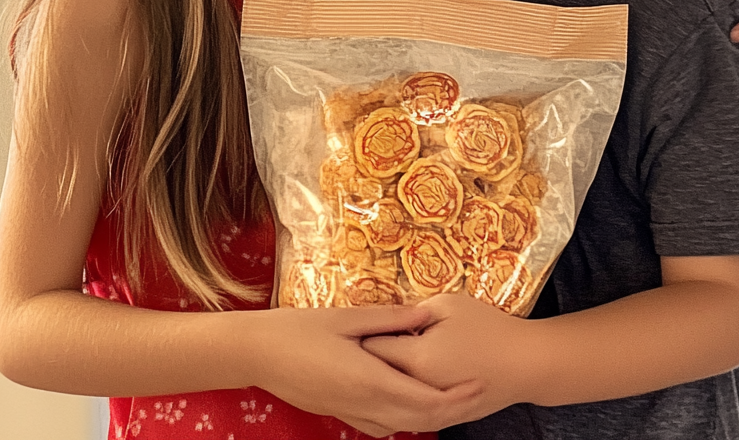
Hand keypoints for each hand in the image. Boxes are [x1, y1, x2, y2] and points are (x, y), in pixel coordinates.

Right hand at [243, 303, 484, 435]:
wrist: (259, 354)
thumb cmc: (300, 329)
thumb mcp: (347, 317)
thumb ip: (389, 320)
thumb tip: (425, 315)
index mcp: (369, 379)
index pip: (425, 400)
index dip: (456, 396)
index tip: (479, 382)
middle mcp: (364, 405)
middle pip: (419, 418)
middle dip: (451, 409)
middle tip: (475, 391)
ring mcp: (350, 413)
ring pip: (401, 424)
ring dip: (429, 414)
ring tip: (451, 393)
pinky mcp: (340, 413)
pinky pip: (381, 423)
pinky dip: (404, 415)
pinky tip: (409, 396)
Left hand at [362, 293, 529, 426]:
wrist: (525, 363)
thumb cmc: (489, 328)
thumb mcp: (449, 304)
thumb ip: (414, 310)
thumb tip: (394, 317)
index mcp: (417, 358)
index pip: (373, 346)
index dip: (366, 330)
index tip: (364, 321)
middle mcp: (419, 387)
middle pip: (378, 374)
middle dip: (372, 355)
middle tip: (372, 337)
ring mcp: (432, 405)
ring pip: (394, 396)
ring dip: (387, 378)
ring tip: (388, 357)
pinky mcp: (445, 416)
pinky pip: (413, 410)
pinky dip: (406, 396)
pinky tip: (407, 380)